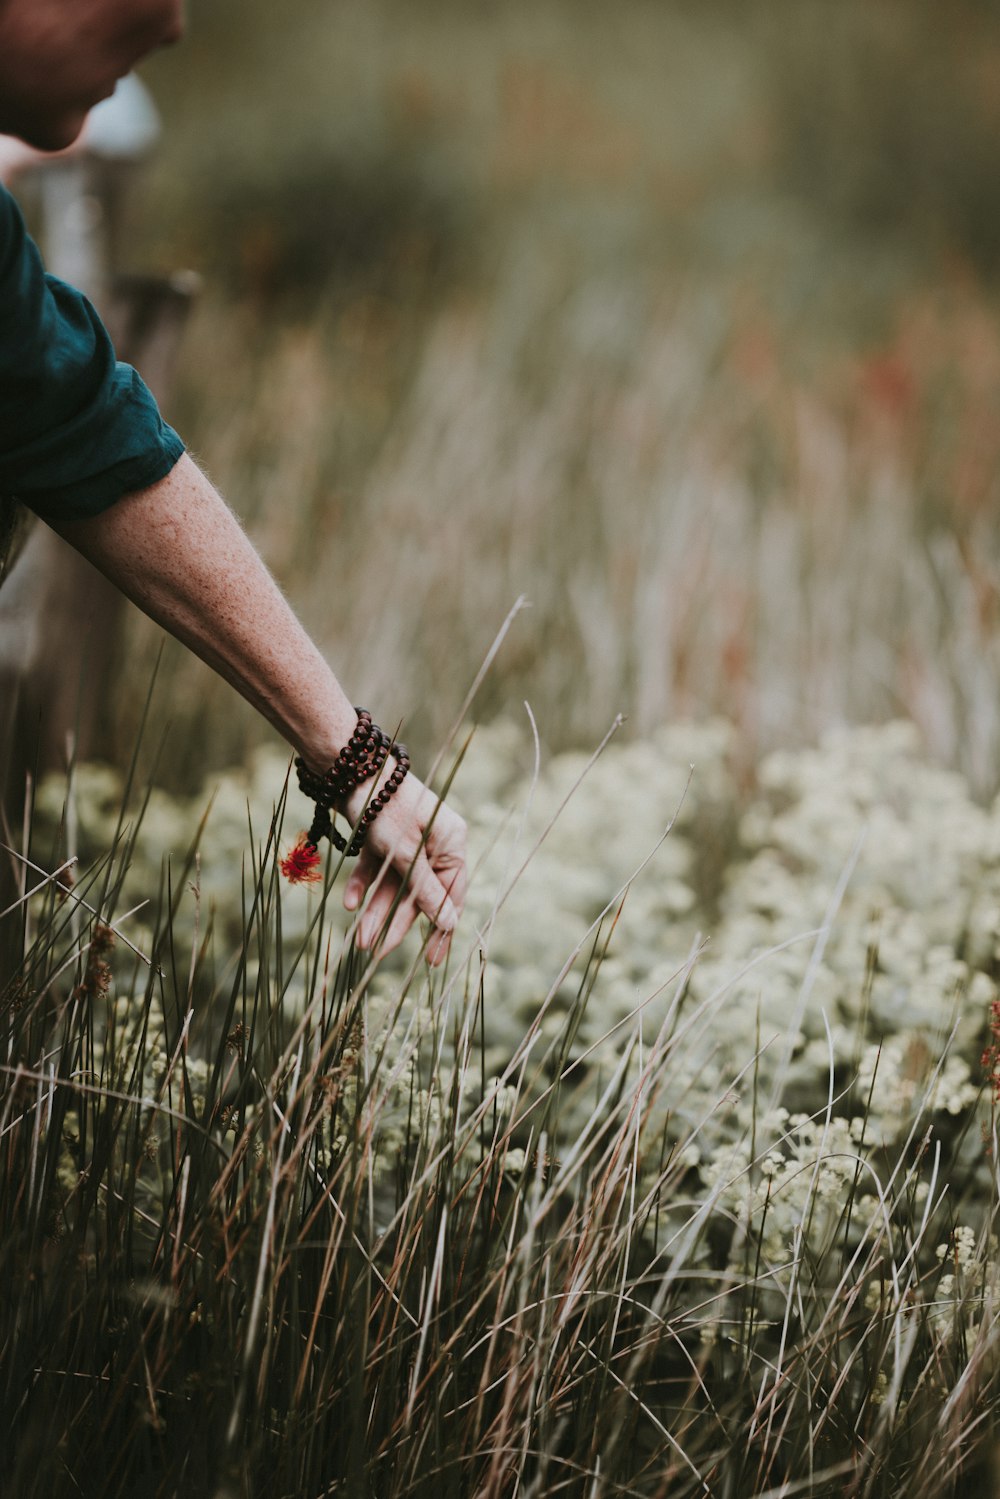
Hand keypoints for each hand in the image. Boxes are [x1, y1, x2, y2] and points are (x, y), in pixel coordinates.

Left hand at [341, 768, 466, 966]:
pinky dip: (364, 883)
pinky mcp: (381, 835)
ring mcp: (406, 839)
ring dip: (375, 909)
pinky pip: (375, 867)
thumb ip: (427, 891)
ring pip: (392, 883)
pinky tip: (350, 903)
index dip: (440, 928)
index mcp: (450, 842)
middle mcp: (432, 841)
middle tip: (374, 951)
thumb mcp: (407, 854)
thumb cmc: (385, 807)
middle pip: (417, 893)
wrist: (348, 768)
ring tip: (357, 937)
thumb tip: (450, 924)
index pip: (451, 895)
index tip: (430, 959)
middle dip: (394, 921)